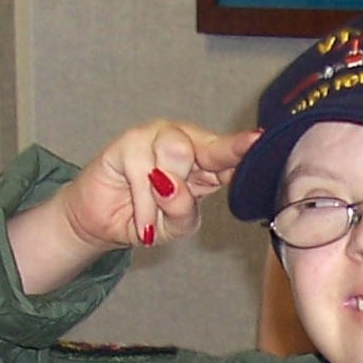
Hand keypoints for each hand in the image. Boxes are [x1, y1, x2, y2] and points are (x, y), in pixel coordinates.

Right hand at [59, 122, 258, 255]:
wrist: (105, 222)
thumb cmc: (150, 218)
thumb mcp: (177, 225)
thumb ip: (184, 209)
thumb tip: (171, 185)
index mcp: (206, 161)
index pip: (229, 153)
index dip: (242, 146)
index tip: (257, 139)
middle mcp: (185, 142)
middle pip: (206, 147)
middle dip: (192, 179)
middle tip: (171, 201)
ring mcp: (156, 137)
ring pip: (175, 150)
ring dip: (163, 191)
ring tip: (153, 208)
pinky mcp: (128, 142)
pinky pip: (142, 169)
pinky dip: (143, 203)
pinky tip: (141, 217)